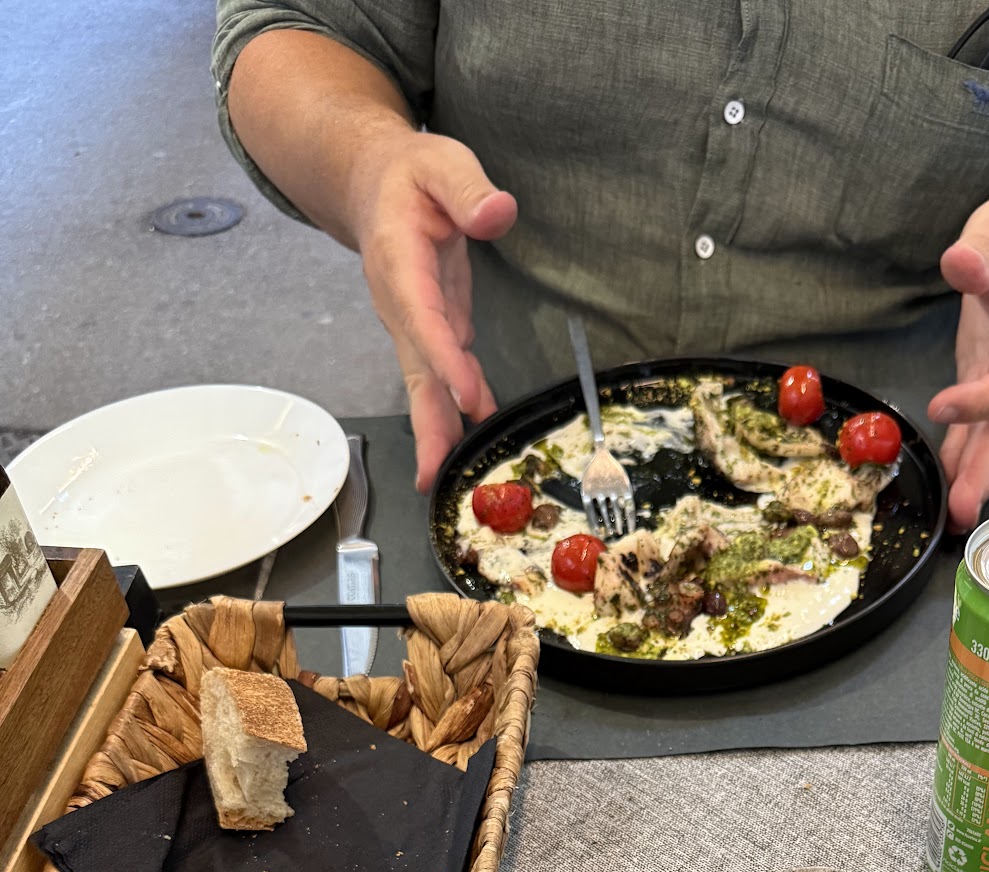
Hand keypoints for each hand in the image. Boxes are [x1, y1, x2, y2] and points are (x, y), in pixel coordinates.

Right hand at [349, 132, 517, 490]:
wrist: (375, 184)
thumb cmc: (412, 174)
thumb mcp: (443, 162)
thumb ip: (468, 189)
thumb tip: (498, 213)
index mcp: (400, 261)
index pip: (423, 316)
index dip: (444, 357)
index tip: (466, 394)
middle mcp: (399, 302)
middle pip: (414, 369)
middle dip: (426, 421)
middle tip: (432, 473)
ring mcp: (411, 322)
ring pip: (422, 383)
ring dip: (436, 430)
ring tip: (445, 477)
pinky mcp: (429, 331)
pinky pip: (439, 377)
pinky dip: (453, 410)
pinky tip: (472, 437)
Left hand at [929, 192, 988, 531]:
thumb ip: (985, 244)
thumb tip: (962, 265)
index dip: (987, 397)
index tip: (945, 406)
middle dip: (988, 467)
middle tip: (965, 506)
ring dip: (977, 476)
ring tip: (958, 515)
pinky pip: (981, 430)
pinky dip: (964, 458)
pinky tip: (951, 486)